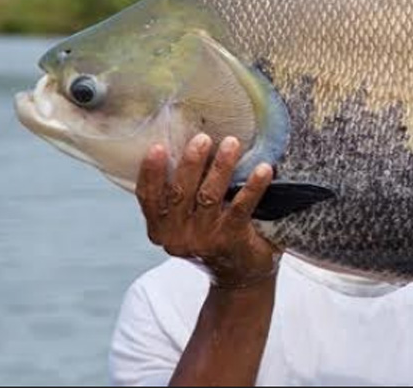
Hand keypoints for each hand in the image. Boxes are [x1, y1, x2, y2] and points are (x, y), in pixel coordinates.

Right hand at [135, 134, 279, 288]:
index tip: (157, 146)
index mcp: (160, 228)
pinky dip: (253, 186)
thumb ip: (181, 193)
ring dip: (221, 167)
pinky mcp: (231, 240)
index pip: (148, 197)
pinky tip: (264, 169)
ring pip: (209, 196)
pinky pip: (241, 208)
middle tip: (203, 138)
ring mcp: (203, 240)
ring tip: (232, 143)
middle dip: (190, 163)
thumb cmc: (213, 235)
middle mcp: (177, 237)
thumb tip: (186, 140)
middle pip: (179, 193)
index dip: (150, 172)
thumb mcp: (188, 218)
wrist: (240, 275)